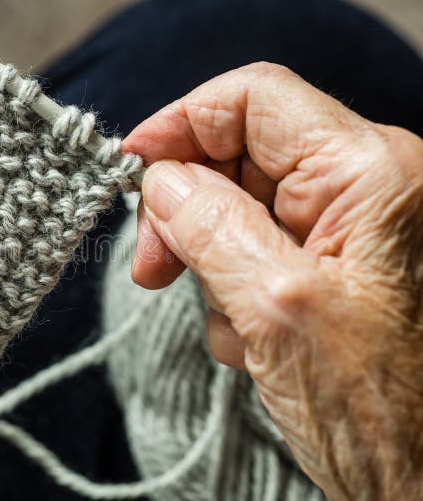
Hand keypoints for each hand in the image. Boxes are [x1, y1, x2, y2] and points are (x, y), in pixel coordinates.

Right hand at [125, 62, 422, 499]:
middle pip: (241, 151)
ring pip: (240, 204)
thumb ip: (211, 228)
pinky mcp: (335, 263)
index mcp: (369, 173)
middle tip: (151, 267)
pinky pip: (258, 247)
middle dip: (185, 205)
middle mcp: (365, 185)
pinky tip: (249, 339)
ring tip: (228, 324)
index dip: (181, 123)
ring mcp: (350, 227)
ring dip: (209, 260)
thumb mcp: (276, 310)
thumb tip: (159, 177)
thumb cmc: (380, 411)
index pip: (254, 98)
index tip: (129, 167)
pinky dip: (234, 287)